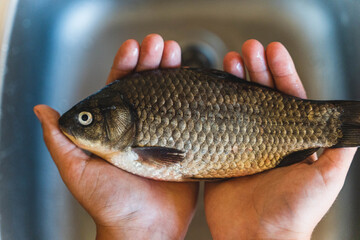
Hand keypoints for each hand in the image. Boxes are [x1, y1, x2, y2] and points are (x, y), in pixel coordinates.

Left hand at [34, 34, 198, 239]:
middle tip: (161, 45)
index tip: (133, 48)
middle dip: (152, 62)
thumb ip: (61, 140)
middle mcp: (139, 128)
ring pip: (169, 97)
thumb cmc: (108, 204)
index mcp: (114, 129)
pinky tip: (196, 82)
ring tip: (178, 55)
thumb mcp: (77, 170)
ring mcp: (163, 135)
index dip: (125, 66)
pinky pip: (189, 117)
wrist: (144, 230)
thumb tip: (42, 110)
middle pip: (147, 87)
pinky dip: (192, 98)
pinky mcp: (183, 146)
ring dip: (174, 74)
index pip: (119, 89)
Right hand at [204, 40, 356, 239]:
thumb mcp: (326, 177)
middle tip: (246, 51)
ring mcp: (243, 147)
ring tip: (227, 63)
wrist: (257, 238)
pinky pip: (216, 128)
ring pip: (237, 108)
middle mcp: (267, 141)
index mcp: (292, 141)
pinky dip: (212, 109)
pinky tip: (208, 94)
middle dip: (255, 71)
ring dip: (233, 84)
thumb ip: (338, 148)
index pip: (289, 99)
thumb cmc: (294, 211)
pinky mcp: (221, 158)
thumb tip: (354, 120)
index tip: (273, 52)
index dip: (282, 73)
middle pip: (261, 98)